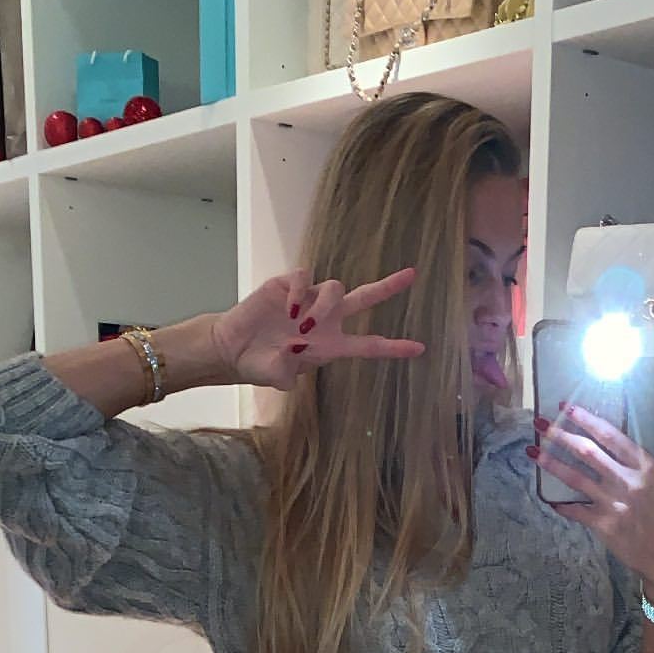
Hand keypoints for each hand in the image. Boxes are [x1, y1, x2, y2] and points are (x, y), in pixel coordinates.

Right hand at [210, 267, 424, 391]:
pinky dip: (300, 291)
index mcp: (331, 346)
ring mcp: (309, 300)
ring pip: (336, 289)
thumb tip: (293, 363)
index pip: (368, 345)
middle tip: (412, 275)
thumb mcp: (276, 377)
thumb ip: (286, 373)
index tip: (420, 348)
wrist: (232, 348)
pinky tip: (286, 307)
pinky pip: (306, 277)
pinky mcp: (289, 285)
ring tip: (301, 323)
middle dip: (388, 287)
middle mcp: (325, 320)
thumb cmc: (259, 364)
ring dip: (324, 305)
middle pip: (364, 299)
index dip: (394, 347)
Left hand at [529, 406, 653, 606]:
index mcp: (643, 464)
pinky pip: (574, 510)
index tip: (566, 408)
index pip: (609, 434)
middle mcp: (628, 480)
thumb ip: (628, 464)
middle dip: (560, 435)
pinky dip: (561, 505)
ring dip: (552, 463)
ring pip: (575, 477)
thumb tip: (597, 444)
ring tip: (534, 452)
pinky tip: (549, 500)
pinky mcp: (604, 524)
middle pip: (587, 451)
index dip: (585, 419)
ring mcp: (614, 502)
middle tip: (540, 425)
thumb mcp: (651, 481)